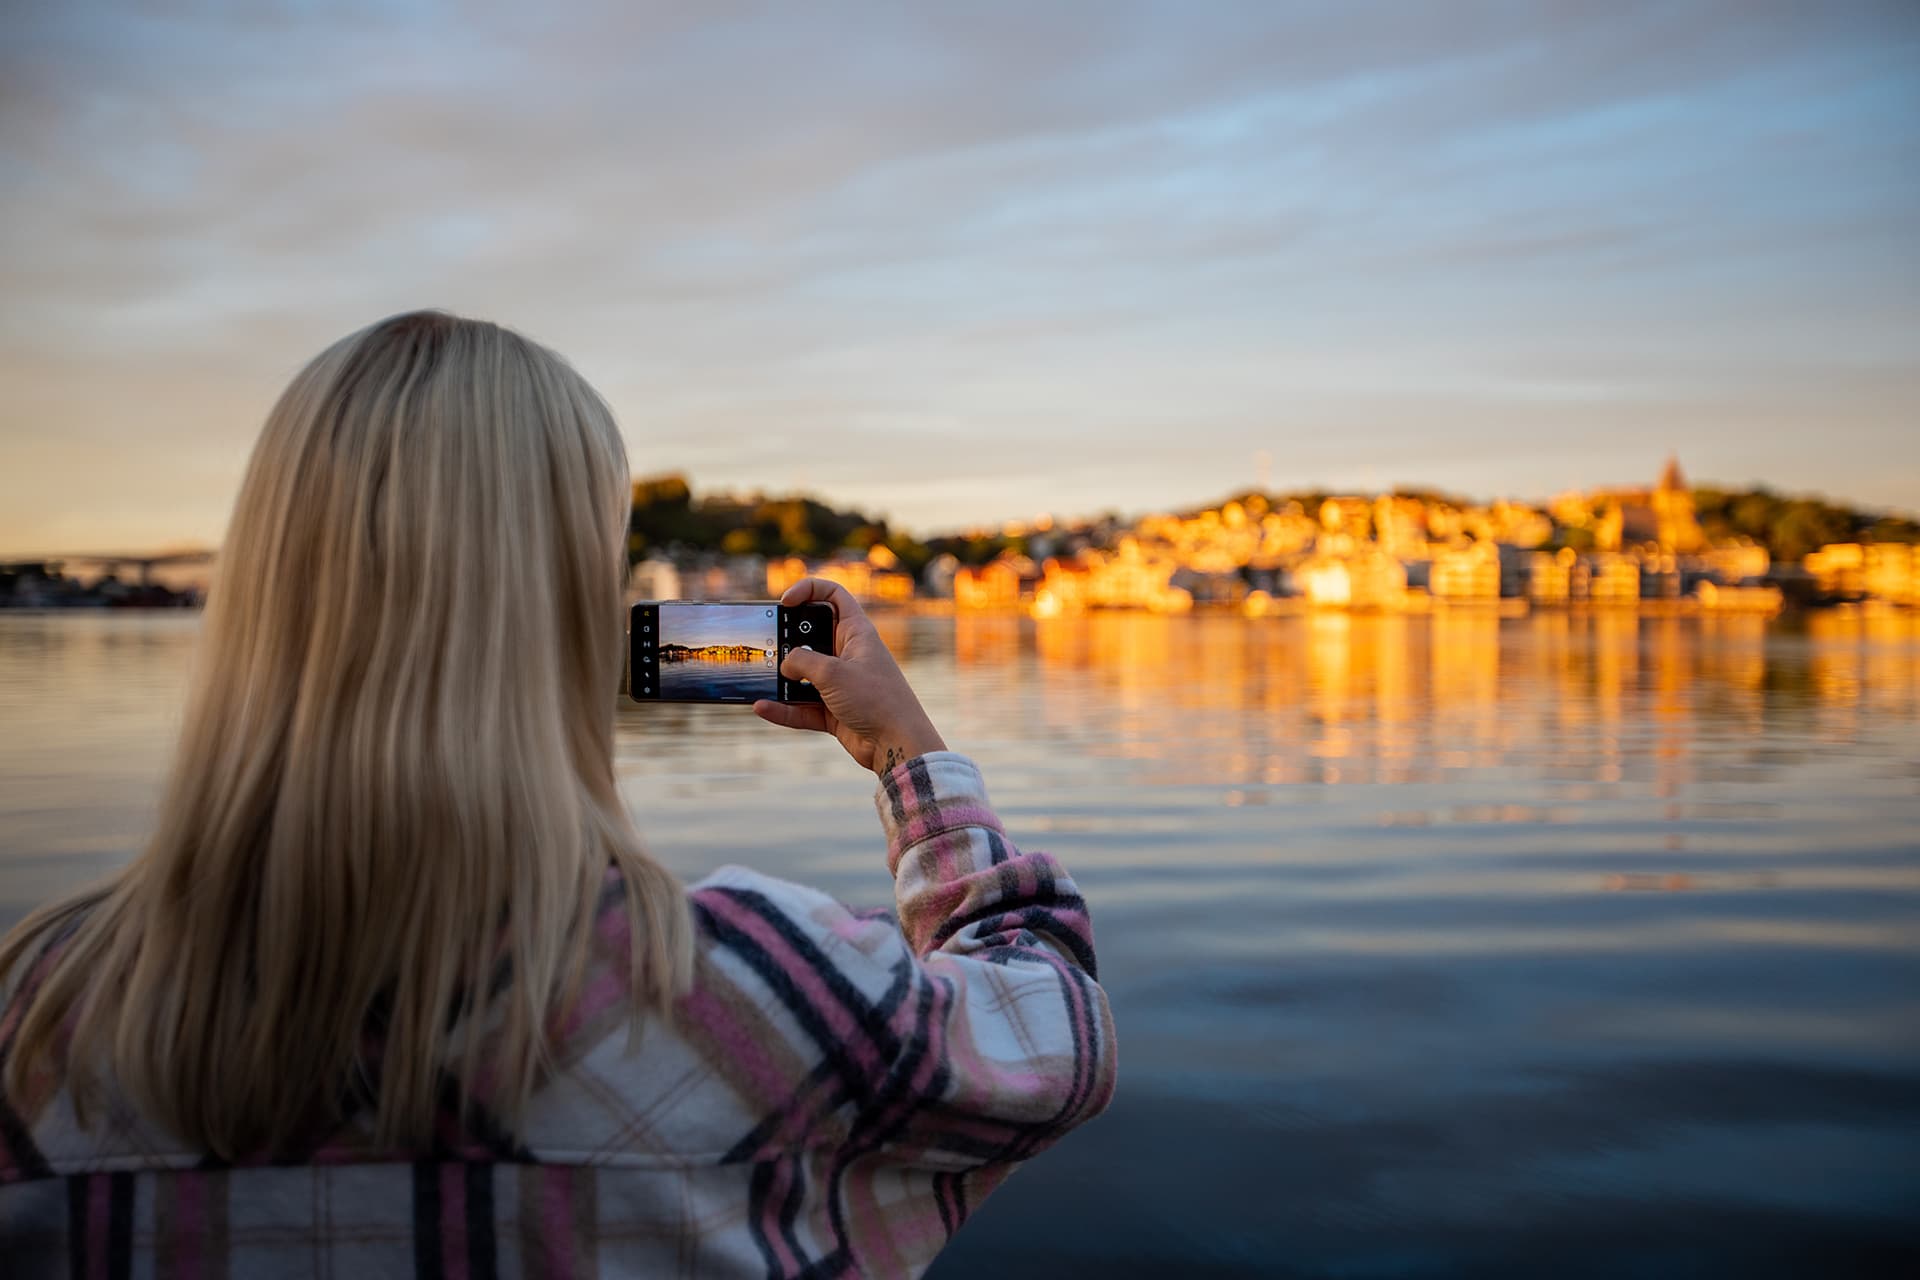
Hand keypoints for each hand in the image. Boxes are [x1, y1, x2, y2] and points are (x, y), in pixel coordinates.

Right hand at [753, 578, 946, 774]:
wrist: (897, 744)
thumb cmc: (875, 699)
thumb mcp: (832, 673)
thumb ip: (802, 661)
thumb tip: (785, 665)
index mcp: (856, 632)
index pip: (833, 595)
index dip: (809, 589)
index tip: (785, 601)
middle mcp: (847, 654)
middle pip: (811, 636)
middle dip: (787, 639)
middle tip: (767, 644)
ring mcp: (840, 683)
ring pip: (803, 675)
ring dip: (782, 679)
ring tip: (759, 678)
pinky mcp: (834, 710)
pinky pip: (802, 706)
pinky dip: (784, 708)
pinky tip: (762, 707)